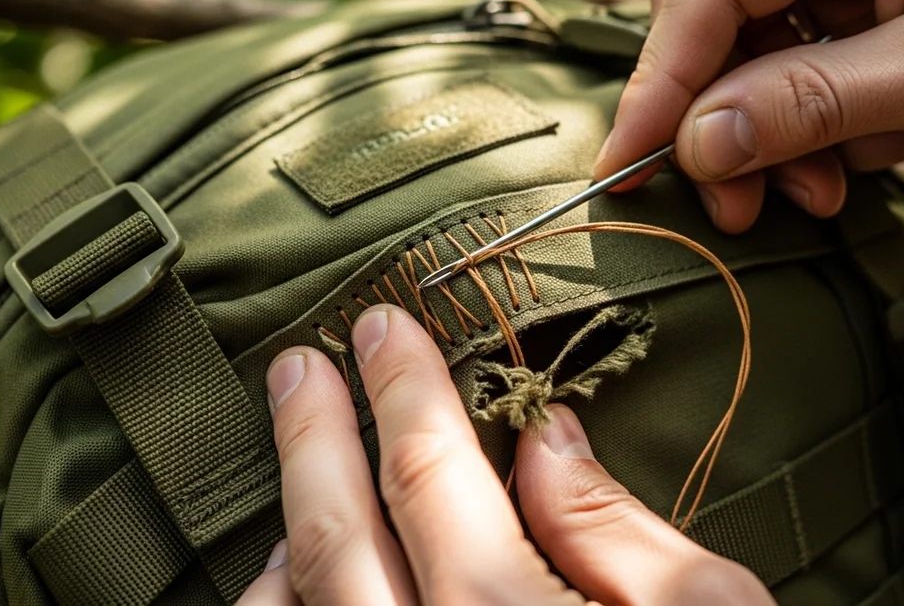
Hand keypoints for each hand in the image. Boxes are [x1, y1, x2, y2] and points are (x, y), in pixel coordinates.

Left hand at [237, 304, 774, 605]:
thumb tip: (544, 437)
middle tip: (295, 365)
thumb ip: (617, 529)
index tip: (379, 325)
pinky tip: (298, 589)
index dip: (402, 390)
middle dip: (310, 438)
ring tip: (300, 472)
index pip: (431, 476)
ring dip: (286, 536)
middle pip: (335, 539)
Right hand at [595, 0, 903, 231]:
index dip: (658, 88)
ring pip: (763, 61)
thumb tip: (698, 146)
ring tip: (854, 178)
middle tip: (755, 212)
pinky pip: (814, 69)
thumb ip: (815, 103)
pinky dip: (841, 123)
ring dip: (795, 139)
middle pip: (723, 31)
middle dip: (734, 131)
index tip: (623, 173)